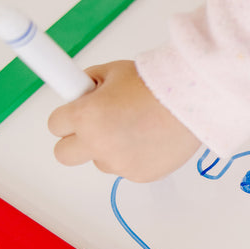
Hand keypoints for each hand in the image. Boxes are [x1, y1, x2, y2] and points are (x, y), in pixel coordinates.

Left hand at [47, 60, 200, 182]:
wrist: (194, 101)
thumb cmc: (157, 84)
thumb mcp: (114, 72)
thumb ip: (90, 85)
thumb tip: (78, 93)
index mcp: (86, 116)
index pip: (55, 124)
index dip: (68, 116)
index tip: (80, 111)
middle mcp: (98, 144)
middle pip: (64, 154)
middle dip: (75, 140)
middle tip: (96, 127)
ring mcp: (119, 163)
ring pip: (100, 161)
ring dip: (109, 149)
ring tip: (136, 128)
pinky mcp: (139, 175)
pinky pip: (126, 168)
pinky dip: (134, 157)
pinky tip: (150, 139)